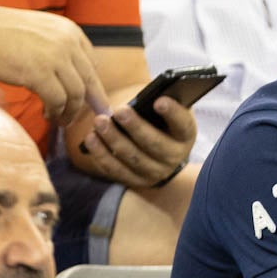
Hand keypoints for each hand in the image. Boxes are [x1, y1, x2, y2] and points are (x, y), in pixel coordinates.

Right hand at [0, 6, 108, 125]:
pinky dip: (56, 112)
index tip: (93, 101)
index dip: (93, 85)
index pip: (92, 63)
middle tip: (82, 117)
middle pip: (88, 80)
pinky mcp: (40, 73)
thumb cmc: (4, 34)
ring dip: (70, 111)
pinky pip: (58, 100)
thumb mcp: (41, 32)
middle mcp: (68, 42)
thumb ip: (59, 47)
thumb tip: (72, 73)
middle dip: (88, 103)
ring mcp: (55, 57)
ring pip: (76, 94)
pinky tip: (48, 115)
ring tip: (60, 119)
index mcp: (71, 31)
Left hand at [75, 95, 195, 187]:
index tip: (158, 101)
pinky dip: (102, 155)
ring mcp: (156, 172)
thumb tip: (145, 96)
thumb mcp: (168, 111)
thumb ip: (161, 102)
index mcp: (185, 134)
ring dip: (114, 140)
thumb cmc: (161, 122)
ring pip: (133, 158)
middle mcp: (175, 157)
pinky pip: (117, 170)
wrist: (162, 154)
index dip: (172, 113)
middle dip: (135, 127)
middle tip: (119, 110)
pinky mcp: (137, 181)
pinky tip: (91, 139)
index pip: (182, 123)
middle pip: (155, 144)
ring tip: (99, 122)